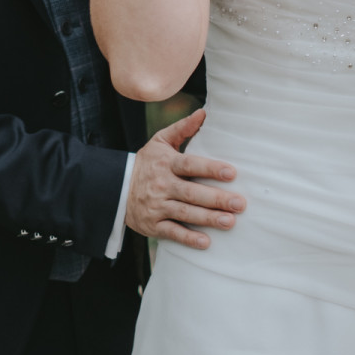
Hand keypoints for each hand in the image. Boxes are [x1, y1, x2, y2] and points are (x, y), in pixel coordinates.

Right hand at [125, 108, 244, 249]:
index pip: (190, 165)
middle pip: (191, 192)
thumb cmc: (147, 163)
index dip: (210, 168)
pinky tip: (205, 242)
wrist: (115, 187)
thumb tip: (204, 113)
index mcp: (166, 163)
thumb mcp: (160, 141)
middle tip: (239, 203)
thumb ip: (183, 128)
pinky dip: (188, 238)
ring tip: (230, 222)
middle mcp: (162, 185)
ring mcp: (157, 206)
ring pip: (185, 213)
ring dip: (208, 218)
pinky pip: (172, 232)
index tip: (231, 173)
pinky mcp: (152, 224)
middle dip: (216, 199)